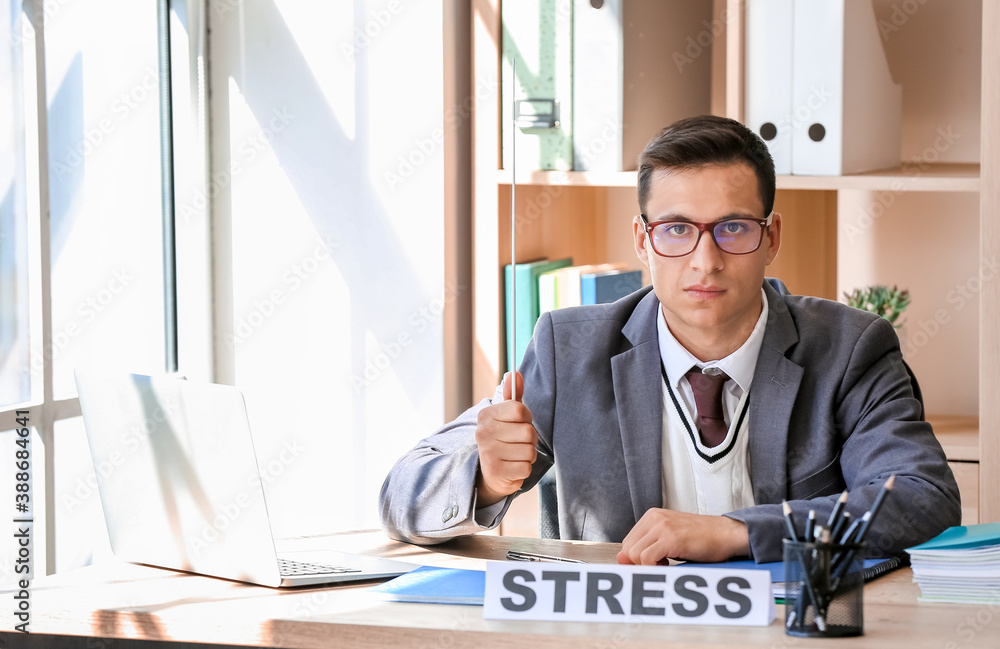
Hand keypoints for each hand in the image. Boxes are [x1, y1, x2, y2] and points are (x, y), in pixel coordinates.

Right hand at [474, 371, 536, 506]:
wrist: (491, 472)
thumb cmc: (504, 438)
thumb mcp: (508, 415)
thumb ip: (513, 394)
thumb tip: (515, 373)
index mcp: (486, 415)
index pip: (520, 410)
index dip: (527, 418)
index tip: (520, 423)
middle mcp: (483, 432)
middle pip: (528, 432)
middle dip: (530, 439)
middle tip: (518, 443)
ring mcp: (487, 453)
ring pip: (529, 451)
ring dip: (528, 455)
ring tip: (516, 455)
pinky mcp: (495, 472)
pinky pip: (526, 468)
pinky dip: (524, 469)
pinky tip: (513, 467)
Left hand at [617, 508, 749, 564]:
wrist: (727, 533)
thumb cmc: (703, 538)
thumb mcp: (670, 539)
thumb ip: (647, 546)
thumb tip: (621, 558)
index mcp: (652, 516)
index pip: (627, 542)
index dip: (636, 559)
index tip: (652, 564)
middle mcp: (654, 518)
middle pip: (628, 549)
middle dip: (640, 564)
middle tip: (660, 566)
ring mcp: (661, 526)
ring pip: (634, 554)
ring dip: (648, 567)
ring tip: (666, 564)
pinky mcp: (670, 537)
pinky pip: (646, 558)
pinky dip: (653, 568)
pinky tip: (668, 565)